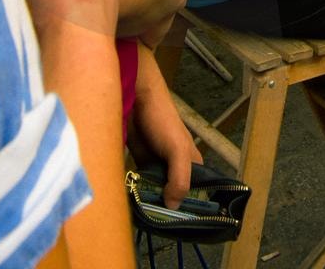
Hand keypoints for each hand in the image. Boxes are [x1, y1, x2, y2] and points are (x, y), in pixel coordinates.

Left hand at [129, 46, 200, 207]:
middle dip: (164, 207)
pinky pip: (140, 184)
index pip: (194, 193)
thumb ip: (179, 178)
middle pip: (173, 195)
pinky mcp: (139, 163)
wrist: (136, 99)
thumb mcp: (177, 150)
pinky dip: (137, 192)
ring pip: (155, 191)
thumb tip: (173, 207)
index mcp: (192, 163)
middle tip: (153, 221)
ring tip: (140, 214)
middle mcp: (175, 166)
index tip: (175, 225)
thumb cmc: (162, 120)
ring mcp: (157, 165)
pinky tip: (130, 201)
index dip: (187, 209)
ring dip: (148, 200)